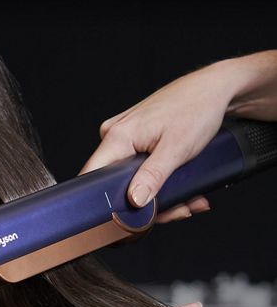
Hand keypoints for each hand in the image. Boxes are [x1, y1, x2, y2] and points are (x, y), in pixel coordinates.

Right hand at [78, 67, 231, 223]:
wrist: (213, 89)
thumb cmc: (196, 109)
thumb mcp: (177, 149)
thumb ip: (153, 176)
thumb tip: (134, 201)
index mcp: (117, 136)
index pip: (93, 176)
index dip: (105, 201)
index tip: (130, 217)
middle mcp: (114, 135)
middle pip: (116, 182)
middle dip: (148, 202)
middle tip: (178, 209)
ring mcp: (125, 136)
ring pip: (131, 177)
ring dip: (160, 192)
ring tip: (189, 198)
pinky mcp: (136, 137)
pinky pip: (139, 166)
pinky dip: (160, 178)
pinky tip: (181, 184)